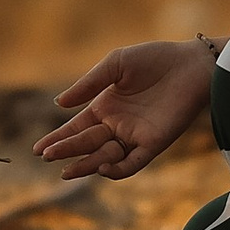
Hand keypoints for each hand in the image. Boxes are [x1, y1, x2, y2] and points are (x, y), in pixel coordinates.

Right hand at [35, 38, 214, 179]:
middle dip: (66, 151)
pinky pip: (133, 163)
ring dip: (86, 164)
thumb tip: (59, 104)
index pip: (76, 128)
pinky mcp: (154, 144)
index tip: (38, 149)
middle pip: (86, 144)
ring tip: (66, 170)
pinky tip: (102, 166)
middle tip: (46, 157)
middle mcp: (117, 125)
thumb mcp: (115, 65)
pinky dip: (118, 169)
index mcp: (105, 107)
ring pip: (105, 157)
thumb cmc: (154, 59)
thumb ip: (88, 85)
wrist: (191, 63)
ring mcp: (135, 136)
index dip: (57, 139)